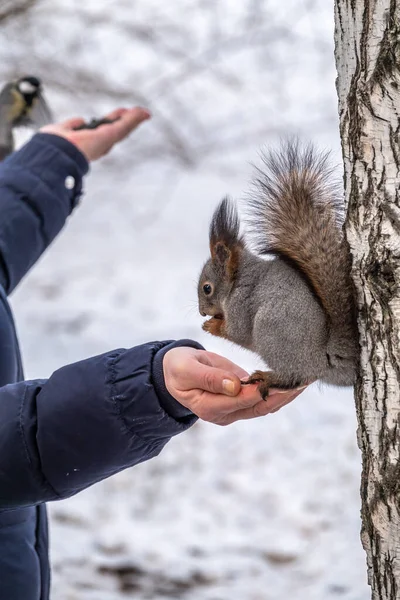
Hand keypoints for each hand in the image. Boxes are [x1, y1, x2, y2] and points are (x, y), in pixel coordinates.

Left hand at [40, 107, 150, 160]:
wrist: (54, 154)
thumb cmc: (53, 148)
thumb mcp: (60, 131)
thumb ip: (70, 126)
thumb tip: (80, 120)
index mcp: (85, 145)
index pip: (100, 136)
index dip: (107, 127)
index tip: (113, 120)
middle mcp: (97, 146)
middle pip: (115, 133)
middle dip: (124, 123)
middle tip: (133, 114)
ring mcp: (104, 142)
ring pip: (122, 129)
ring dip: (133, 120)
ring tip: (143, 113)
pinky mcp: (109, 136)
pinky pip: (124, 125)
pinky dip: (135, 118)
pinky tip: (144, 113)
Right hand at [163, 347, 305, 425]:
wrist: (174, 371)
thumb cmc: (178, 368)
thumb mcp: (187, 370)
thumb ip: (209, 378)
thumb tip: (235, 387)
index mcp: (211, 407)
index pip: (243, 400)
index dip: (264, 390)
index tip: (283, 378)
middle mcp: (226, 413)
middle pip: (261, 407)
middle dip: (284, 394)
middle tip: (304, 379)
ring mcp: (235, 408)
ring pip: (266, 404)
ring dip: (287, 392)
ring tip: (306, 378)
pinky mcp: (241, 399)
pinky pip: (264, 397)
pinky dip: (280, 388)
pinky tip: (294, 378)